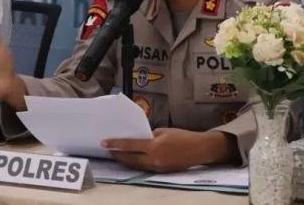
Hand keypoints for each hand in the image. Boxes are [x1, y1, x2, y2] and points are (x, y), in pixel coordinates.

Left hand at [102, 129, 236, 172]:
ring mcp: (157, 167)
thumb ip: (149, 136)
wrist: (199, 149)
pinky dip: (136, 163)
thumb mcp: (163, 131)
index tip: (104, 143)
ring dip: (125, 160)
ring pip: (136, 165)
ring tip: (116, 154)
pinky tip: (131, 159)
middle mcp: (154, 159)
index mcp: (154, 146)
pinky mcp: (161, 171)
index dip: (115, 144)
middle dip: (117, 154)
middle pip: (130, 159)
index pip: (130, 146)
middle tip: (107, 149)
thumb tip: (136, 139)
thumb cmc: (182, 136)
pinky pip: (144, 168)